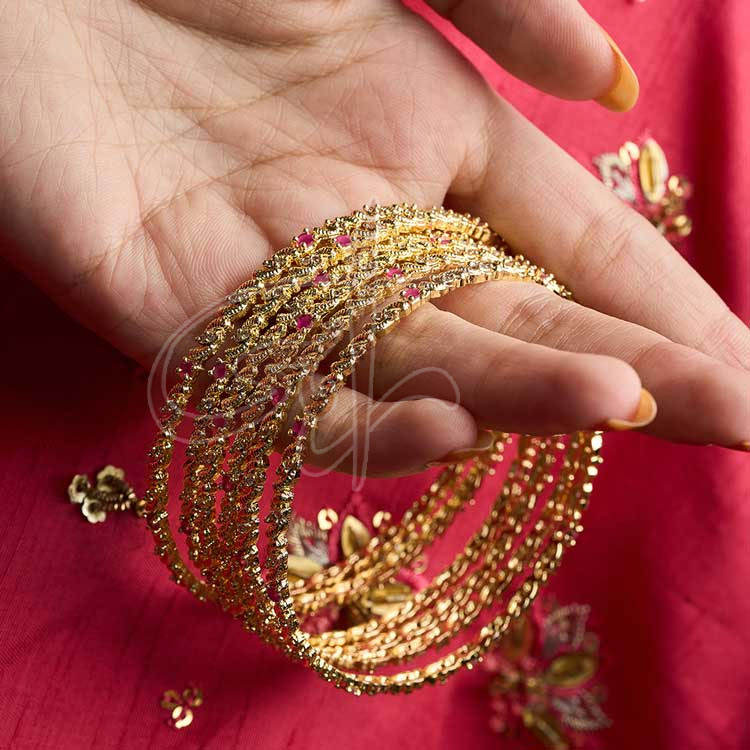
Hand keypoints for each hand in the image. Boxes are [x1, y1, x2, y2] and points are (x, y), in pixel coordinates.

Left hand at [1, 0, 747, 474]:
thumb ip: (501, 10)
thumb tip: (617, 92)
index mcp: (432, 145)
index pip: (581, 249)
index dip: (670, 306)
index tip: (749, 372)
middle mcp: (377, 235)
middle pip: (525, 323)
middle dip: (637, 370)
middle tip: (740, 418)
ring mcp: (291, 294)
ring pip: (427, 372)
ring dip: (522, 395)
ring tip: (624, 405)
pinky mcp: (192, 334)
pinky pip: (301, 404)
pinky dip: (376, 426)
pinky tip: (453, 429)